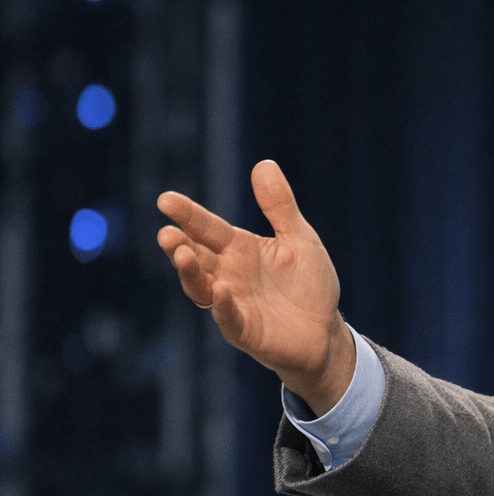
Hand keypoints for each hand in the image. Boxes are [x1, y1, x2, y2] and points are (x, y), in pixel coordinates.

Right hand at [156, 160, 354, 415]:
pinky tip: (220, 291)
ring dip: (190, 272)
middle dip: (179, 245)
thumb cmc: (308, 285)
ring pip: (201, 287)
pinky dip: (223, 306)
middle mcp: (228, 274)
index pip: (207, 228)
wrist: (325, 331)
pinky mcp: (245, 330)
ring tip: (181, 255)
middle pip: (197, 256)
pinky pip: (229, 318)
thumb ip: (280, 206)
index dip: (187, 215)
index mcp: (239, 249)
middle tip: (167, 233)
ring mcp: (232, 303)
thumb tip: (264, 163)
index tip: (165, 200)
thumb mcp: (299, 239)